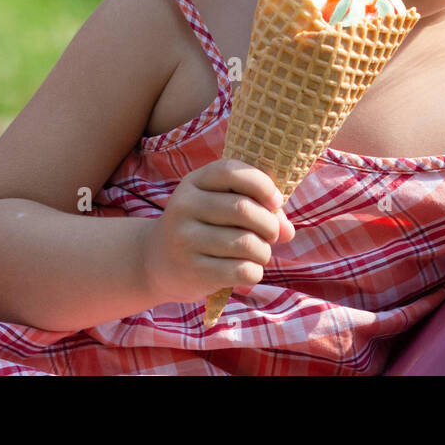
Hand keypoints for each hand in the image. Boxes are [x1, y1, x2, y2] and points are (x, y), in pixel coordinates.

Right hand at [141, 158, 295, 304]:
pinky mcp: (192, 271)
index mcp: (194, 182)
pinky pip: (241, 270)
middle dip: (270, 224)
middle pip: (243, 209)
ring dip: (264, 251)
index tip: (276, 202)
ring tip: (260, 253)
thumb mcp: (220, 207)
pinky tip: (248, 270)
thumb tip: (288, 231)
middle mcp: (185, 207)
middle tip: (272, 234)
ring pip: (246, 243)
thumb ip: (258, 208)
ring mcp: (185, 240)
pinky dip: (255, 272)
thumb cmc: (203, 227)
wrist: (156, 261)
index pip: (232, 172)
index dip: (263, 185)